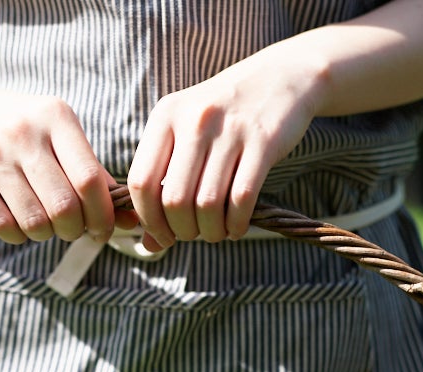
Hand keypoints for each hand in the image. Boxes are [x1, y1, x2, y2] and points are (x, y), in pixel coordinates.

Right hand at [0, 84, 137, 243]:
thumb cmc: (24, 133)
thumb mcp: (60, 138)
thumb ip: (96, 178)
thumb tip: (133, 222)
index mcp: (56, 117)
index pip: (90, 181)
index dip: (103, 216)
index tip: (103, 229)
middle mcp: (23, 132)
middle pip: (64, 207)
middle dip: (74, 230)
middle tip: (72, 229)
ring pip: (35, 222)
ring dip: (45, 235)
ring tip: (44, 224)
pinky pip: (3, 226)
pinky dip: (18, 236)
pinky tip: (19, 223)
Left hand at [126, 46, 323, 251]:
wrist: (281, 76)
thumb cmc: (224, 115)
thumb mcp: (186, 134)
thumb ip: (162, 183)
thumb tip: (148, 244)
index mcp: (165, 116)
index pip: (140, 181)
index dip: (148, 219)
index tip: (162, 235)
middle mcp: (194, 120)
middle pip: (173, 200)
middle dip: (182, 231)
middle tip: (193, 234)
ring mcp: (230, 129)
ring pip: (207, 204)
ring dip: (211, 231)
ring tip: (216, 232)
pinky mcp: (263, 141)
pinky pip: (241, 198)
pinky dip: (237, 224)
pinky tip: (237, 227)